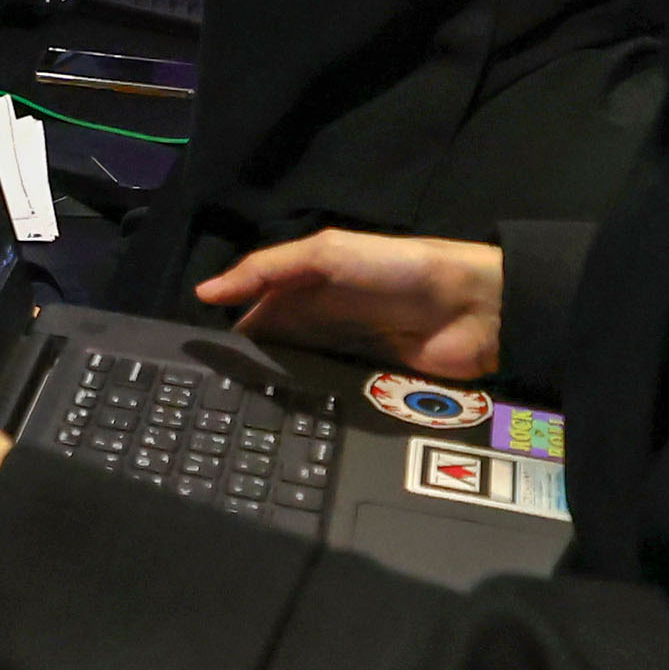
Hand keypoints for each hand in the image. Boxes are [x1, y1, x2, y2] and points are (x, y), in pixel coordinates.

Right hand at [194, 229, 504, 377]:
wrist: (473, 309)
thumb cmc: (397, 269)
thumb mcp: (326, 253)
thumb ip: (267, 269)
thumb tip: (205, 292)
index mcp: (311, 279)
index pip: (257, 301)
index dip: (228, 320)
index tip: (196, 350)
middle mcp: (324, 315)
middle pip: (274, 340)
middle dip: (247, 358)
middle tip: (212, 386)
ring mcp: (346, 350)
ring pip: (297, 369)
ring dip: (275, 382)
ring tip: (238, 406)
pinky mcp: (367, 381)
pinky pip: (328, 391)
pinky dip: (308, 399)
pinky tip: (285, 415)